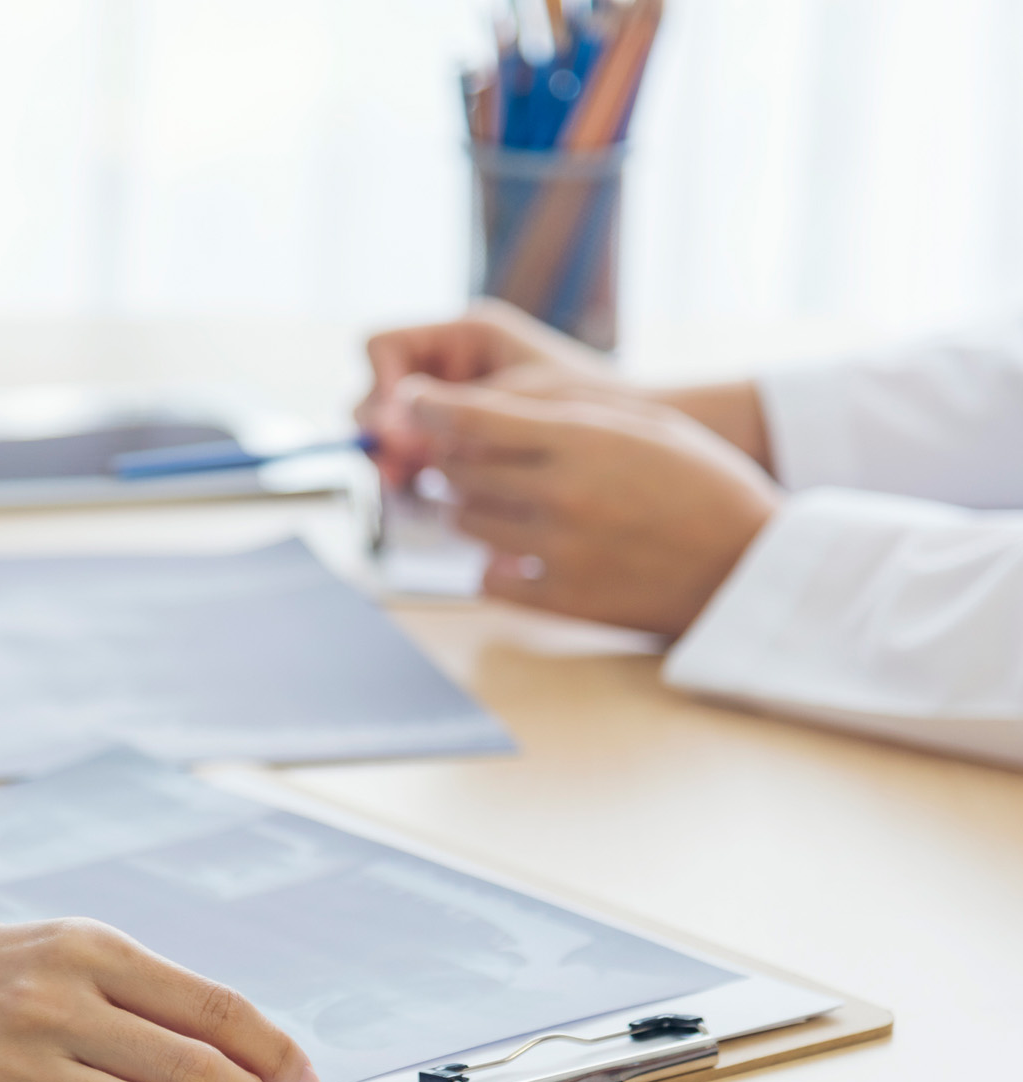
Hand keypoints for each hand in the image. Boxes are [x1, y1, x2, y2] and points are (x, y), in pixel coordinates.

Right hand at [357, 300, 625, 487]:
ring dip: (393, 459)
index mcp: (465, 334)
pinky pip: (417, 455)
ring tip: (410, 490)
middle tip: (395, 474)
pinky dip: (416, 477)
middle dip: (381, 431)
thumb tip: (386, 432)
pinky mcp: (462, 441)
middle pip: (378, 390)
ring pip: (393, 429)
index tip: (394, 431)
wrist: (645, 436)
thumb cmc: (600, 406)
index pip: (382, 347)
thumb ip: (454, 413)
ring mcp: (454, 403)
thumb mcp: (521, 405)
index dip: (379, 387)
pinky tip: (430, 499)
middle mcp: (452, 362)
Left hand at [403, 376, 781, 634]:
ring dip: (472, 508)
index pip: (472, 417)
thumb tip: (469, 411)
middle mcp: (561, 494)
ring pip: (464, 522)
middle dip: (456, 458)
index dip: (428, 406)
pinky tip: (524, 551)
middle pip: (456, 470)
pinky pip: (486, 578)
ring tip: (512, 502)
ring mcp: (558, 551)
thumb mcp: (640, 424)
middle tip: (477, 456)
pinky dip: (494, 563)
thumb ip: (558, 412)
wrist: (752, 566)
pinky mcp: (560, 600)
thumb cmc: (700, 482)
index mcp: (584, 440)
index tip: (409, 402)